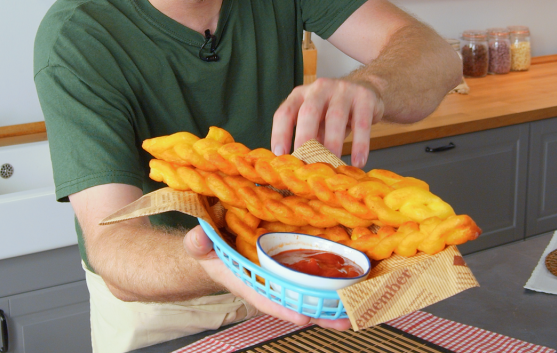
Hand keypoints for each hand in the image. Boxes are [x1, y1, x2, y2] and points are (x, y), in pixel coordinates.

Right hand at [184, 226, 351, 330]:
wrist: (217, 243)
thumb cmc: (210, 248)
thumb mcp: (200, 244)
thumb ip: (198, 242)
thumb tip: (198, 237)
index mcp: (247, 281)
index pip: (265, 298)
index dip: (283, 308)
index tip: (302, 318)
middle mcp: (268, 282)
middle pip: (295, 301)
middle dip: (319, 313)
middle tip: (346, 320)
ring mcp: (281, 275)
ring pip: (309, 291)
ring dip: (331, 301)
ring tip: (358, 308)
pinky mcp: (291, 263)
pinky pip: (313, 273)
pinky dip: (331, 278)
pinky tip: (354, 282)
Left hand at [271, 77, 383, 167]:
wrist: (367, 90)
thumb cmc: (334, 111)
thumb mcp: (316, 122)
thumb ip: (307, 139)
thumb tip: (298, 168)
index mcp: (301, 95)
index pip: (285, 113)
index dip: (280, 133)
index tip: (280, 155)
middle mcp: (319, 88)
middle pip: (309, 111)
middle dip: (305, 136)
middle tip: (304, 160)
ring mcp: (343, 89)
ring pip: (336, 117)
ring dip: (333, 143)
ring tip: (333, 164)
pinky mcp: (365, 96)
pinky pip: (362, 123)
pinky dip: (360, 145)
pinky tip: (358, 162)